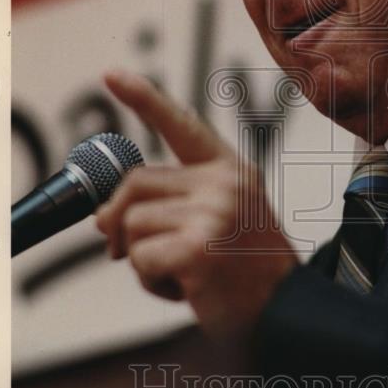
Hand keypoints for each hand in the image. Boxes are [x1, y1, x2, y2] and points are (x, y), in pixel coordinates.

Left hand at [95, 70, 299, 337]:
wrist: (287, 313)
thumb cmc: (247, 274)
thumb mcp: (215, 225)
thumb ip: (168, 208)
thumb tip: (100, 217)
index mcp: (230, 170)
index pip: (182, 125)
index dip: (144, 98)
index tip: (111, 74)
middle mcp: (224, 182)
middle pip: (135, 181)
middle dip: (117, 219)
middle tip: (118, 249)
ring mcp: (213, 211)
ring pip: (131, 222)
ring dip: (140, 258)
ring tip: (179, 274)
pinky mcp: (197, 246)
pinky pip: (139, 257)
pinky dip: (150, 281)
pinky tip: (185, 289)